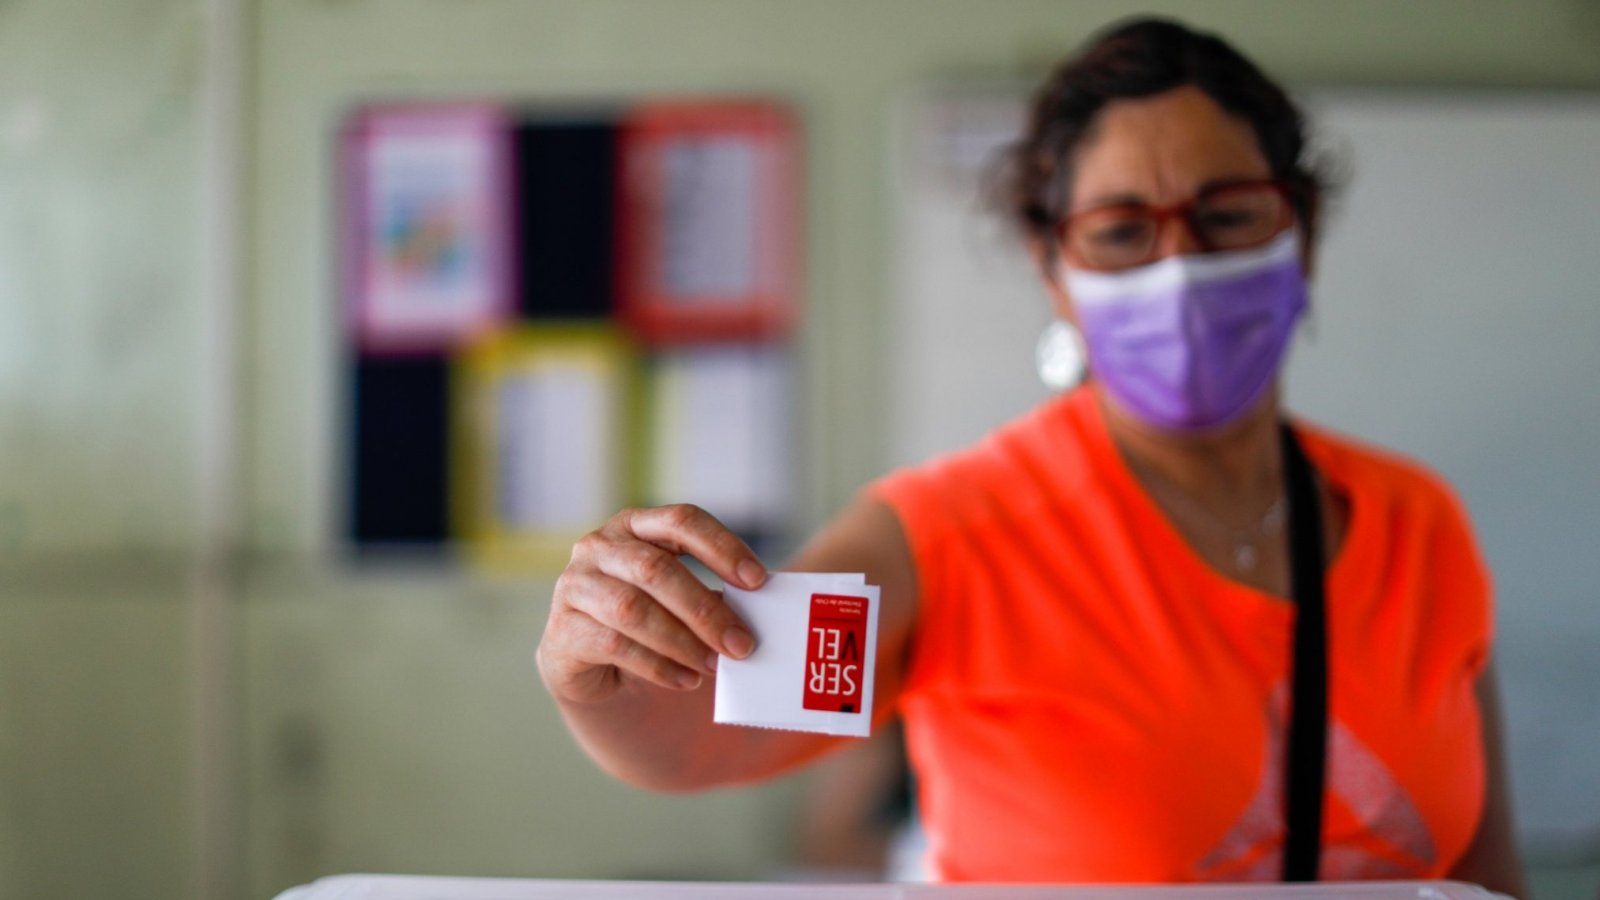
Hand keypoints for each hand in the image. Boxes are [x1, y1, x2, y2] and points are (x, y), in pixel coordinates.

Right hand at [538, 504, 767, 705]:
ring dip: (682, 641)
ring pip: (633, 609)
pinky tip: (686, 679)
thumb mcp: (683, 602)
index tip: (759, 580)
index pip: (681, 521)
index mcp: (634, 525)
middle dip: (705, 610)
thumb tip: (765, 611)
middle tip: (743, 644)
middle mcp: (598, 547)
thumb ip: (715, 597)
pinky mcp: (562, 631)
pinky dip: (658, 666)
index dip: (721, 547)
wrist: (596, 671)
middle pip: (657, 569)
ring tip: (715, 665)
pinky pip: (614, 645)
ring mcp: (574, 586)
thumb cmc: (651, 624)